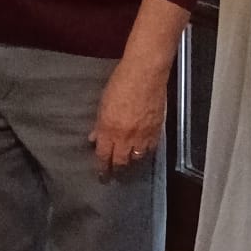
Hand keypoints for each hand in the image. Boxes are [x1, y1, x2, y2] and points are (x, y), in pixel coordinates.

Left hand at [89, 56, 169, 174]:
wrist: (145, 74)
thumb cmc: (120, 83)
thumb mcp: (103, 103)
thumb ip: (99, 124)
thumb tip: (94, 137)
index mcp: (108, 129)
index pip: (103, 156)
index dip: (102, 168)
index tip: (101, 175)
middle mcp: (124, 137)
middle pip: (120, 162)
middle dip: (116, 171)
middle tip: (114, 177)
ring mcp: (141, 135)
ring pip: (136, 158)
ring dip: (131, 163)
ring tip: (129, 166)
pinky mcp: (156, 130)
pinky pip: (150, 149)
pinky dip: (145, 152)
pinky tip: (143, 153)